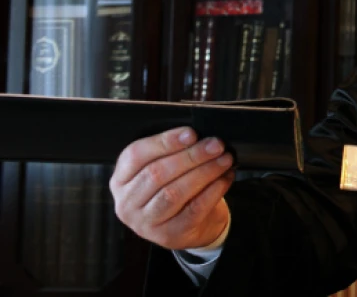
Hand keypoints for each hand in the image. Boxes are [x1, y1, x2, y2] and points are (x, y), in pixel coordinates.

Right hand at [110, 126, 234, 250]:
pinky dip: (213, 190)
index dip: (165, 142)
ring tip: (224, 159)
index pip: (135, 155)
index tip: (192, 133)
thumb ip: (172, 152)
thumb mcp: (164, 170)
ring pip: (174, 193)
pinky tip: (225, 178)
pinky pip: (194, 209)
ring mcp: (146, 223)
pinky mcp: (169, 234)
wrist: (191, 227)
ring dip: (204, 172)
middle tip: (215, 145)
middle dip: (191, 156)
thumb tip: (198, 136)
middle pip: (157, 173)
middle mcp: (127, 203)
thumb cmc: (175, 189)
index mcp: (120, 180)